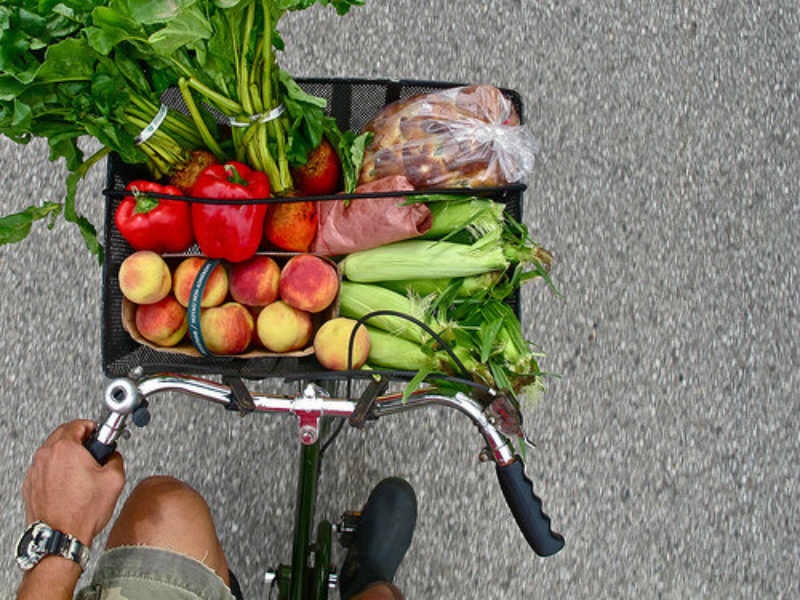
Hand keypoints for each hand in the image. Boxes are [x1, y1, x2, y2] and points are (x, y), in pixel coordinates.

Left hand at [22, 420, 124, 546]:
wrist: (59, 537)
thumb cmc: (82, 512)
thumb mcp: (115, 479)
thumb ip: (116, 458)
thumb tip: (112, 456)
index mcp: (66, 448)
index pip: (79, 424)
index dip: (94, 428)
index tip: (100, 435)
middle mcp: (46, 456)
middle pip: (63, 435)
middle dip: (80, 440)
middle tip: (93, 452)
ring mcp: (35, 472)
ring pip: (53, 453)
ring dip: (67, 456)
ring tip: (82, 472)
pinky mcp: (30, 486)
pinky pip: (45, 470)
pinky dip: (56, 472)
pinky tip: (70, 485)